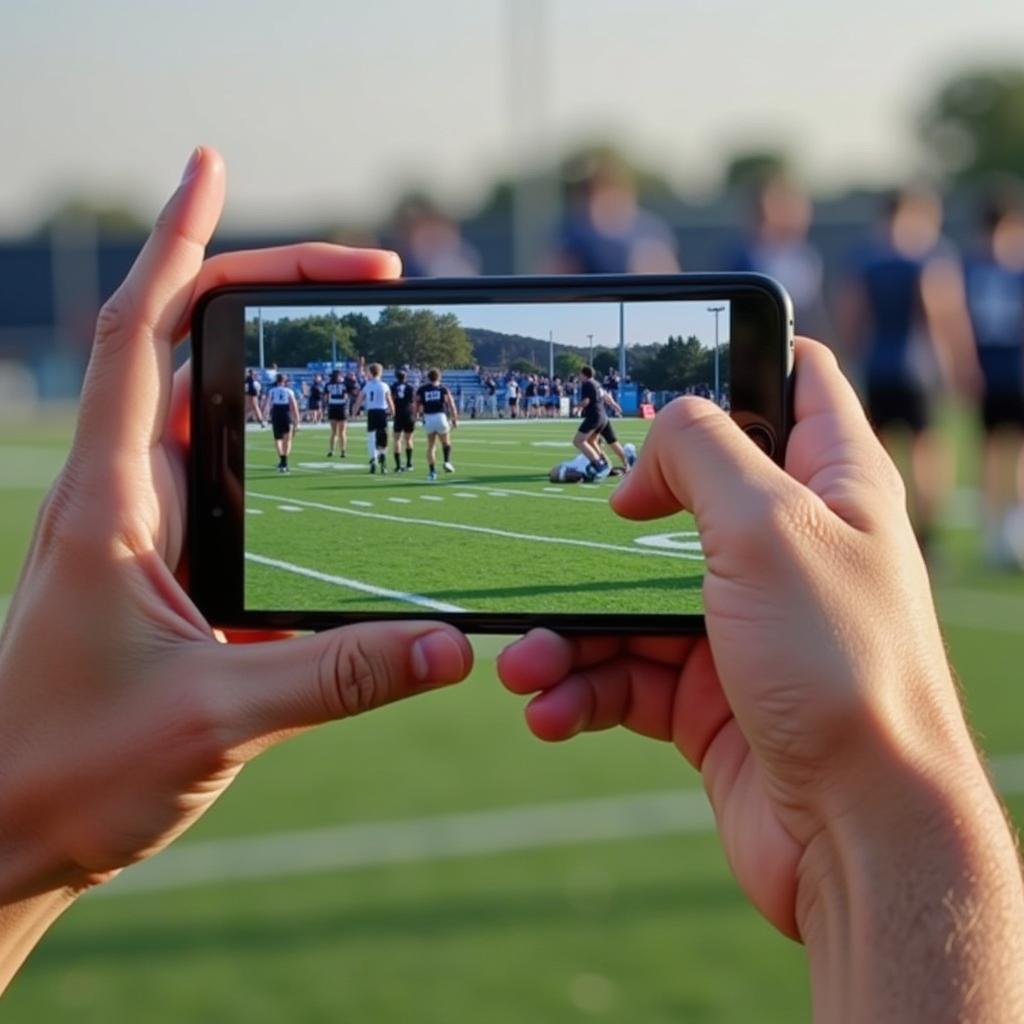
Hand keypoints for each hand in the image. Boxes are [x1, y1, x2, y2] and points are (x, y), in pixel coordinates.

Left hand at [0, 148, 472, 906]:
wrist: (4, 837)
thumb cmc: (67, 774)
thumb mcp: (215, 720)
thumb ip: (338, 678)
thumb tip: (451, 647)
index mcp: (112, 502)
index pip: (142, 334)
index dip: (179, 242)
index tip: (213, 167)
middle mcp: (126, 497)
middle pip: (188, 348)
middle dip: (272, 289)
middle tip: (373, 275)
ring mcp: (147, 532)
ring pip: (209, 411)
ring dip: (275, 362)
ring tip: (358, 334)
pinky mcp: (171, 572)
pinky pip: (230, 484)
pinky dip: (279, 446)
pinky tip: (324, 449)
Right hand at [498, 341, 1019, 971]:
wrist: (857, 835)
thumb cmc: (838, 667)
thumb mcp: (768, 527)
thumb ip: (703, 452)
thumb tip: (647, 458)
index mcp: (829, 486)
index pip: (797, 380)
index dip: (738, 356)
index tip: (667, 364)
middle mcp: (785, 549)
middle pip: (682, 496)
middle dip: (608, 518)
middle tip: (550, 530)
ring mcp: (739, 626)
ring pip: (630, 601)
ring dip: (567, 632)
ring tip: (523, 663)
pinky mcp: (703, 695)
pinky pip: (622, 677)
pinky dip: (579, 690)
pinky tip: (547, 708)